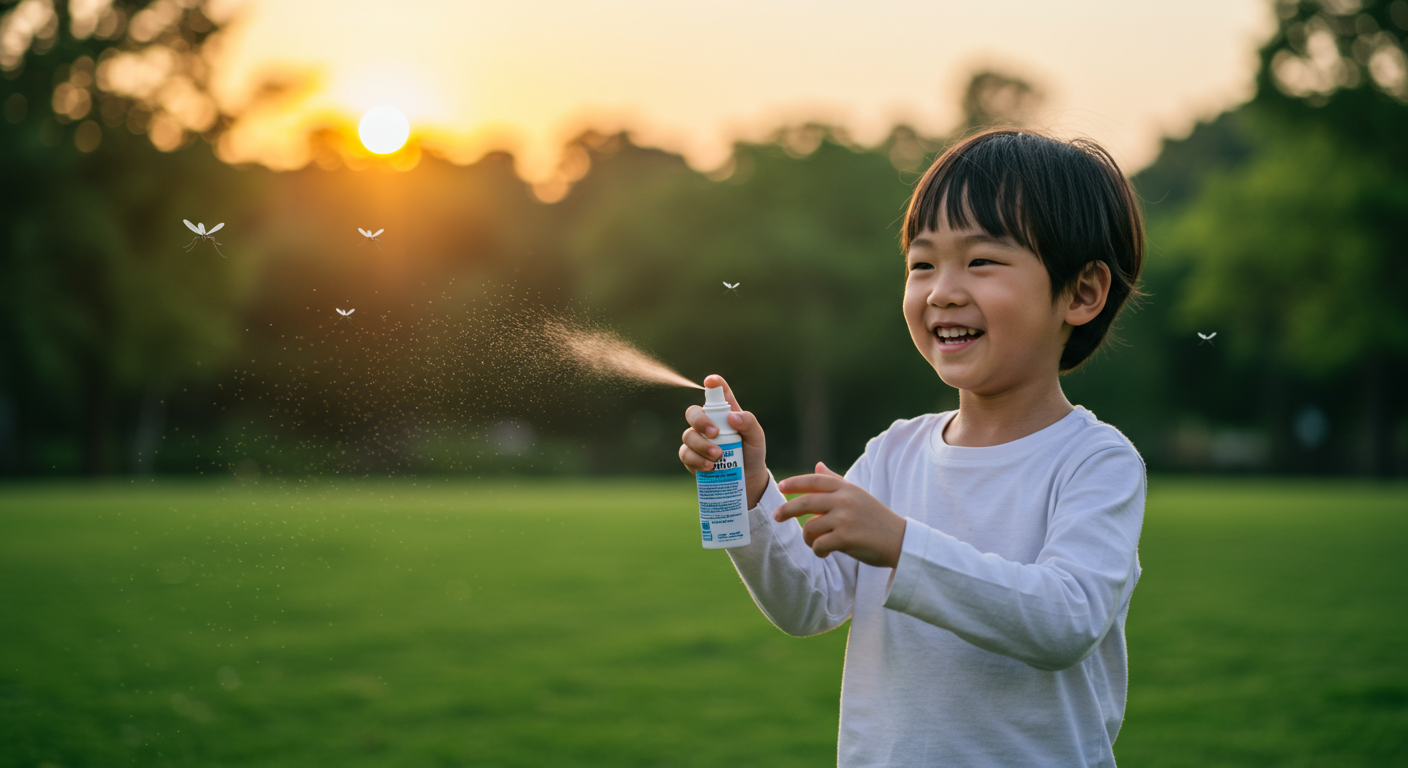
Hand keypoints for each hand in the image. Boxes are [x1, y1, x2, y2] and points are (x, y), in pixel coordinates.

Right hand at [679, 374, 769, 508]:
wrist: (747, 481)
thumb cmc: (752, 454)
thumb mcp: (756, 437)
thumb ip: (749, 422)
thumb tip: (731, 417)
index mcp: (724, 413)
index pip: (717, 394)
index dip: (713, 384)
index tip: (711, 381)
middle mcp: (707, 423)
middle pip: (693, 413)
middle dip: (700, 421)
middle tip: (714, 433)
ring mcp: (697, 440)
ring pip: (688, 435)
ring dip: (701, 445)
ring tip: (717, 457)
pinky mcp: (691, 458)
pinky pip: (685, 454)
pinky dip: (696, 460)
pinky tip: (709, 467)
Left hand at [776, 462, 905, 567]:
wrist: (901, 541)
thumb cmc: (876, 519)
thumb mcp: (858, 495)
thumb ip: (836, 481)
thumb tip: (817, 465)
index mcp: (847, 489)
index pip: (815, 481)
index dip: (795, 483)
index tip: (780, 487)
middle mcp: (844, 500)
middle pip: (805, 503)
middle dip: (787, 510)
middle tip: (776, 517)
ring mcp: (845, 519)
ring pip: (810, 528)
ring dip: (808, 539)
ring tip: (816, 544)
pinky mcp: (846, 538)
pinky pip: (819, 545)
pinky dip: (818, 551)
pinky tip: (826, 553)